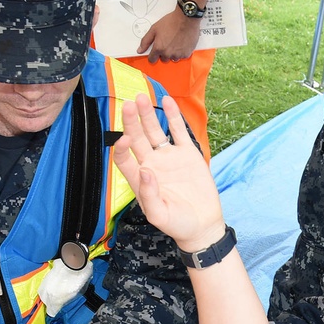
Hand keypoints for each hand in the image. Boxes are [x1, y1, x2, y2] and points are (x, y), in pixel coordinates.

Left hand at [113, 94, 224, 251]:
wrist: (203, 225)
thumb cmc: (178, 225)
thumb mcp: (159, 216)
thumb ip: (149, 195)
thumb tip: (144, 170)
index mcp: (140, 179)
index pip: (124, 158)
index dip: (121, 147)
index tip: (124, 139)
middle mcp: (152, 165)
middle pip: (137, 138)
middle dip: (132, 121)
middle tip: (129, 105)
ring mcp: (169, 158)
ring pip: (155, 130)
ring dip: (148, 114)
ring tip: (142, 98)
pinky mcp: (187, 154)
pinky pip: (178, 131)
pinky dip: (173, 116)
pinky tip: (167, 102)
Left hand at [137, 10, 201, 62]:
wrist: (186, 18)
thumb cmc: (171, 22)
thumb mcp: (154, 29)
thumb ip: (146, 41)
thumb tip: (139, 50)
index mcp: (158, 48)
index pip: (152, 60)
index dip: (153, 55)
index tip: (155, 52)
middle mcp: (168, 54)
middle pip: (163, 59)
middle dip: (164, 53)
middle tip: (167, 42)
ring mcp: (177, 55)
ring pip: (173, 58)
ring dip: (173, 53)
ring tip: (176, 41)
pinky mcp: (186, 54)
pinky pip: (182, 56)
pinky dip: (181, 51)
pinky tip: (182, 42)